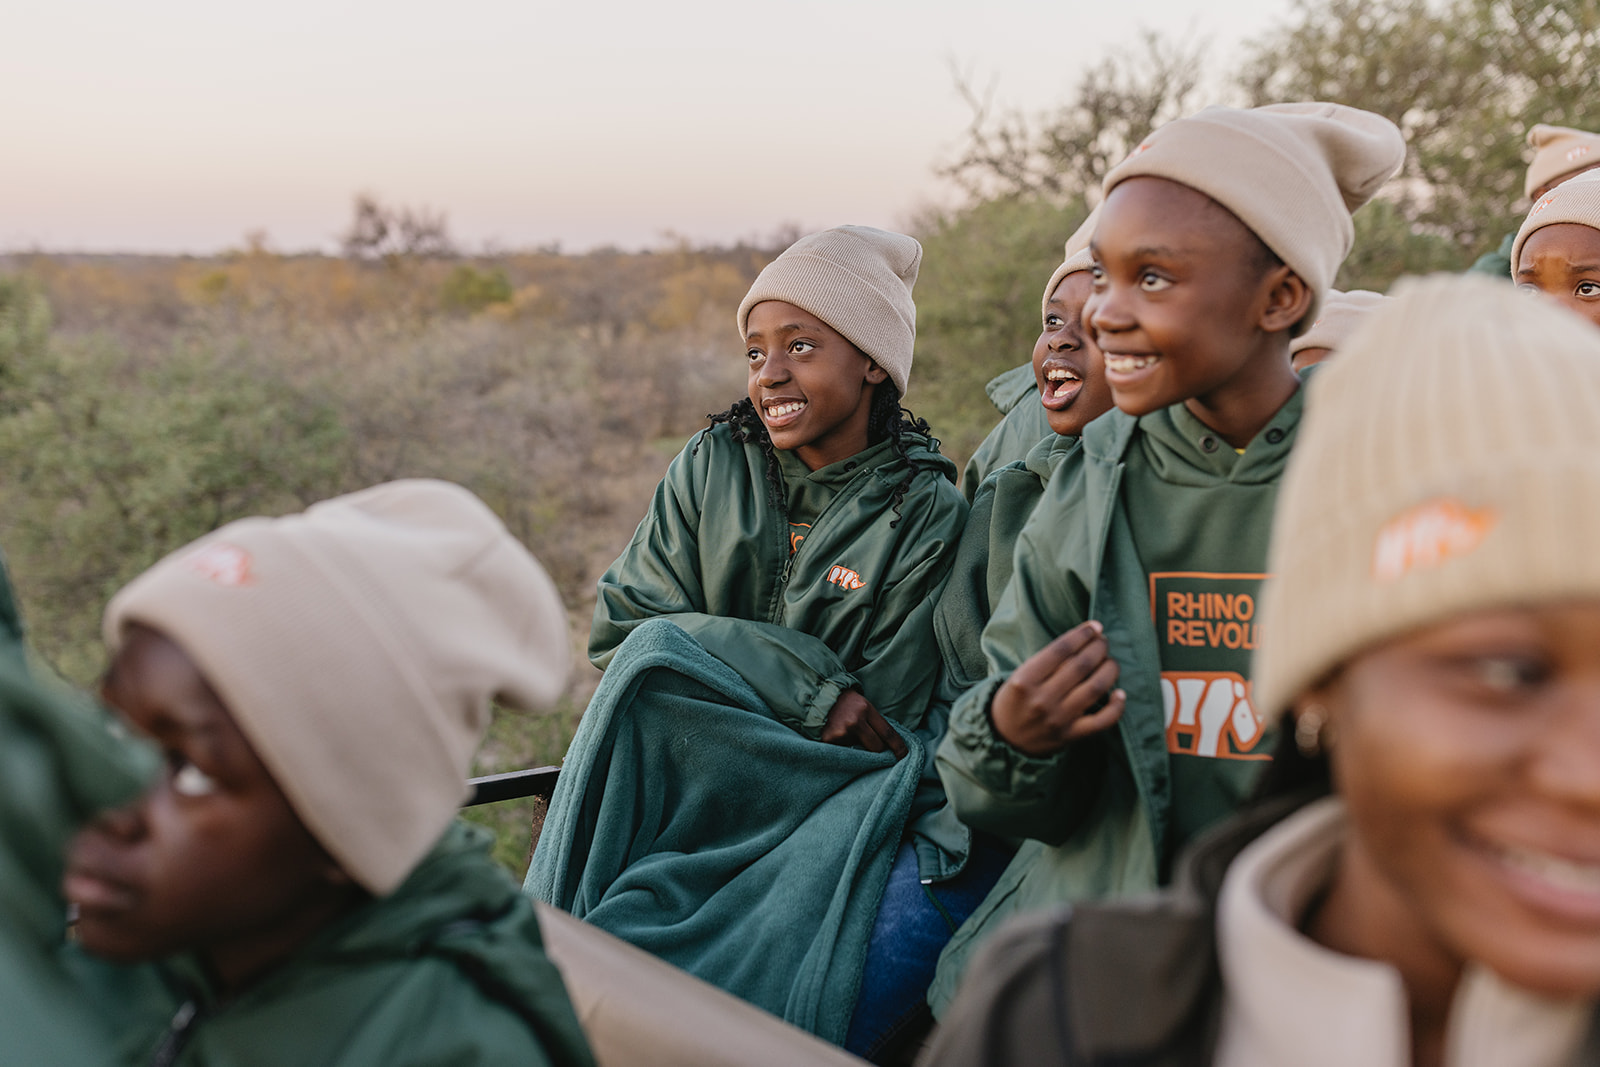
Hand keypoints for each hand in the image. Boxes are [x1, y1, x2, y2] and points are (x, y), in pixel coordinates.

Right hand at [821, 689, 909, 760]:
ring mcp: (841, 732)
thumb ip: (873, 723)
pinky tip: (838, 737)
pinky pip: (844, 752)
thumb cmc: (844, 702)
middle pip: (876, 747)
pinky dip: (843, 748)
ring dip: (857, 747)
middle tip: (873, 748)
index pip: (888, 733)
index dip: (898, 747)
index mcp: (866, 709)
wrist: (817, 697)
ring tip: (846, 734)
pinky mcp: (829, 741)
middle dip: (878, 751)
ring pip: (859, 751)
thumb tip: (887, 745)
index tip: (903, 756)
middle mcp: (855, 721)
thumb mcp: (863, 705)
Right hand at [990, 621, 1124, 756]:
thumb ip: (1046, 662)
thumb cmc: (1014, 701)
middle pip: (1081, 665)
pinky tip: (1120, 693)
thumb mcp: (1019, 676)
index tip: (1095, 626)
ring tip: (1111, 661)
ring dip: (1110, 669)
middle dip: (1099, 647)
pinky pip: (1102, 721)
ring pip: (1095, 688)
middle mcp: (1043, 699)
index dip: (1082, 634)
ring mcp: (1059, 718)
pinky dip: (1116, 706)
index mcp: (1025, 680)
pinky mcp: (1071, 735)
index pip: (1061, 649)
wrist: (1003, 739)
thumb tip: (1083, 640)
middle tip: (1104, 641)